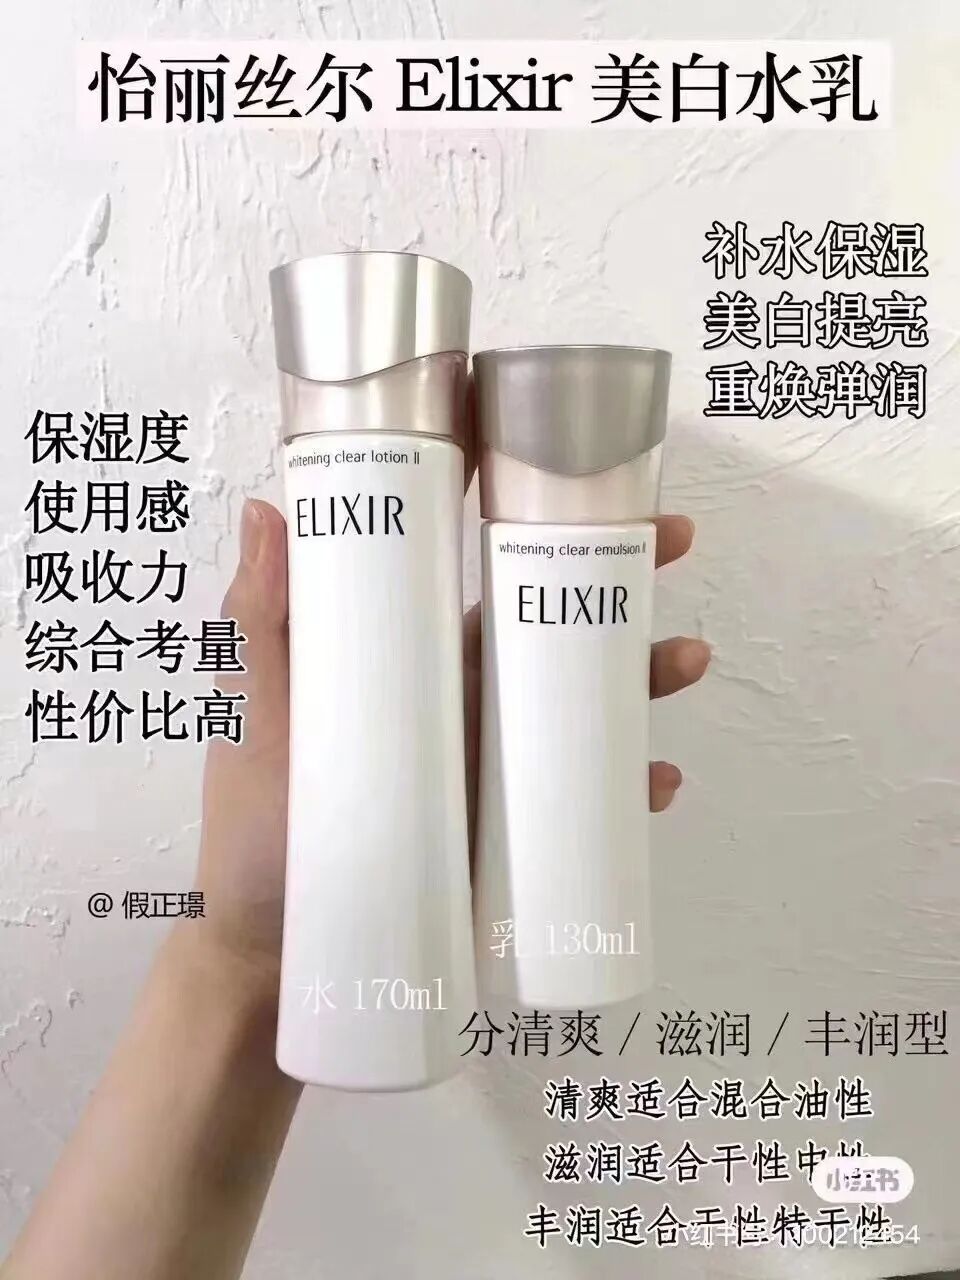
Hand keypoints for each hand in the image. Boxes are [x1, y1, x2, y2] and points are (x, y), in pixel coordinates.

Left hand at [194, 501, 709, 984]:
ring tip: (687, 659)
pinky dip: (622, 788)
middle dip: (621, 579)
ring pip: (583, 707)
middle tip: (676, 542)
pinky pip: (579, 803)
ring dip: (642, 676)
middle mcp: (464, 701)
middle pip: (556, 628)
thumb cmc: (254, 830)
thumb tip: (271, 510)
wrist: (274, 954)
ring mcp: (492, 766)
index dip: (537, 518)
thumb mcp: (254, 720)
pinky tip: (655, 782)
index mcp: (413, 659)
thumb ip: (258, 626)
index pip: (484, 573)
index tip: (587, 474)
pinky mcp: (507, 836)